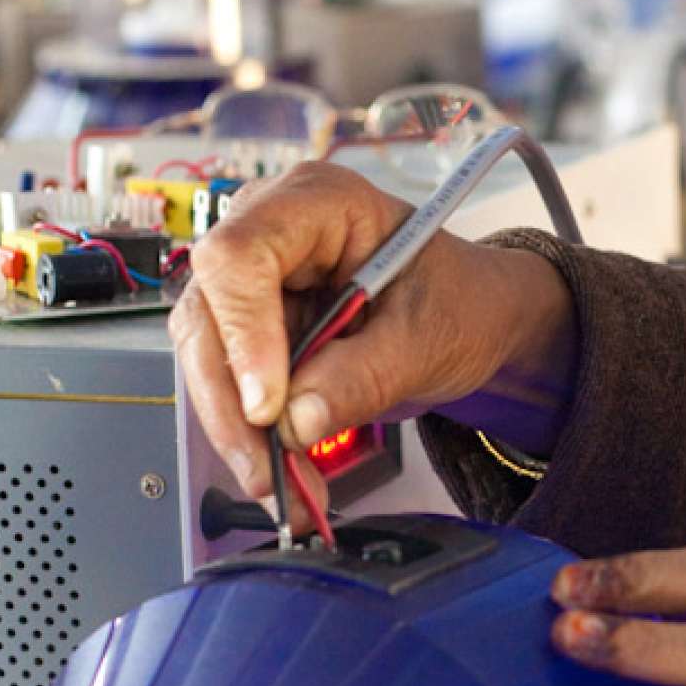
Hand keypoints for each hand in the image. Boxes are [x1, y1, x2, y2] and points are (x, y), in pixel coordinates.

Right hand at [169, 161, 574, 514]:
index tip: (268, 407)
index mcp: (320, 202)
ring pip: (209, 352)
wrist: (476, 316)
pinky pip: (231, 377)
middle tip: (264, 470)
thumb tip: (295, 423)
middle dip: (231, 400)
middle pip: (210, 311)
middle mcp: (270, 229)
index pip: (242, 257)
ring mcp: (256, 277)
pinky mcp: (254, 322)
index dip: (244, 334)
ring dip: (236, 426)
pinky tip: (279, 469)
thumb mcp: (427, 340)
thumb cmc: (462, 302)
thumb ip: (363, 378)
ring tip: (278, 483)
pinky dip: (251, 429)